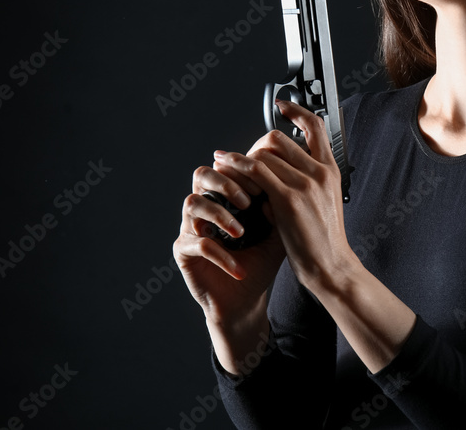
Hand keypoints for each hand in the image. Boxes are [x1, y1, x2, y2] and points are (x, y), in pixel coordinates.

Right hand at [172, 153, 286, 328]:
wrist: (246, 299)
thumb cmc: (261, 262)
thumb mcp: (278, 232)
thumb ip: (280, 207)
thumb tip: (282, 182)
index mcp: (226, 196)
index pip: (227, 166)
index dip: (243, 169)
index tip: (265, 183)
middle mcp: (205, 206)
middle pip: (201, 174)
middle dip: (226, 182)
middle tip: (248, 201)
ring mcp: (191, 227)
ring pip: (192, 203)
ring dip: (219, 214)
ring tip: (241, 233)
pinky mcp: (183, 251)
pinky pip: (198, 244)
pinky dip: (221, 256)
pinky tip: (239, 268)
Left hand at [212, 99, 357, 295]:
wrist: (331, 266)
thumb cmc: (324, 240)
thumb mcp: (322, 202)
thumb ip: (303, 181)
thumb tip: (271, 170)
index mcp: (330, 170)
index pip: (316, 126)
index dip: (296, 111)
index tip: (282, 106)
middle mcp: (320, 172)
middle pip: (279, 138)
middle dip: (255, 145)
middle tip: (242, 159)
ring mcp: (305, 184)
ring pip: (264, 152)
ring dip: (242, 159)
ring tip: (228, 166)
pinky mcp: (289, 199)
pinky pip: (256, 171)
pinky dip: (238, 167)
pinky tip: (227, 170)